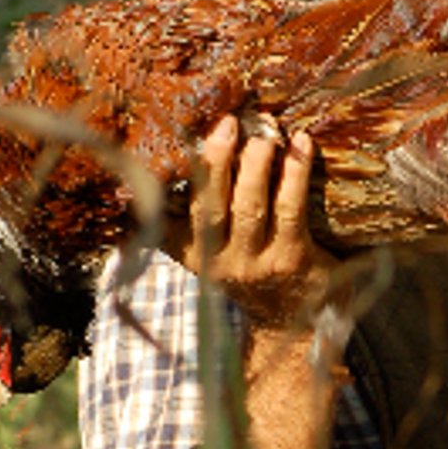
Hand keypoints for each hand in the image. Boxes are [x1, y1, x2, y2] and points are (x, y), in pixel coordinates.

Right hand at [167, 113, 335, 328]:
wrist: (292, 325)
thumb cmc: (251, 273)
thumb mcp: (210, 254)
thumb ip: (186, 221)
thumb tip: (145, 175)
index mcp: (192, 253)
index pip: (170, 213)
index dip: (168, 178)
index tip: (171, 140)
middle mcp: (218, 261)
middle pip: (210, 205)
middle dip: (215, 160)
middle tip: (227, 123)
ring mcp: (255, 263)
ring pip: (249, 204)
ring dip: (256, 163)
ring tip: (266, 132)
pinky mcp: (290, 259)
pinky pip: (290, 209)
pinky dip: (295, 172)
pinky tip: (301, 144)